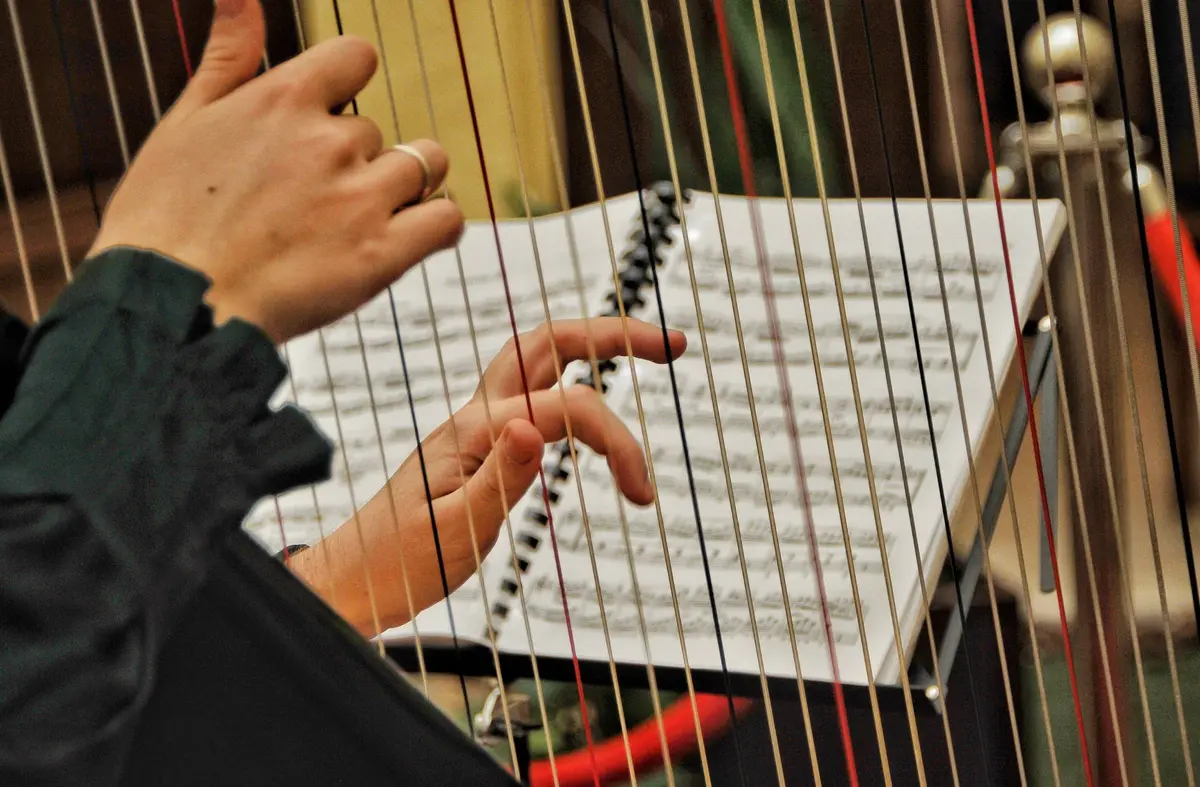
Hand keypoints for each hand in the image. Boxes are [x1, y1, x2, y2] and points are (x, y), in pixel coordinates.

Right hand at [88, 0, 462, 342]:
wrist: (170, 307)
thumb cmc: (165, 218)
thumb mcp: (186, 119)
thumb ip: (228, 56)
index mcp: (284, 98)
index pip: (357, 56)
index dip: (347, 84)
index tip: (327, 117)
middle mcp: (331, 140)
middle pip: (380, 132)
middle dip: (356, 160)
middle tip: (310, 203)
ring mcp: (361, 198)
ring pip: (424, 166)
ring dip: (405, 186)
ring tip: (361, 219)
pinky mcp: (381, 254)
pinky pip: (446, 220)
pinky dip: (438, 225)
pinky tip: (416, 237)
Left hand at [289, 318, 687, 634]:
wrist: (351, 580)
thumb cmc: (395, 565)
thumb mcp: (453, 531)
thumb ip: (498, 477)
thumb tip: (534, 426)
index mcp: (473, 433)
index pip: (565, 408)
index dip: (615, 439)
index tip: (642, 492)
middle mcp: (476, 417)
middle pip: (549, 343)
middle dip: (613, 334)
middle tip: (671, 347)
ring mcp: (476, 427)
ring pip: (539, 360)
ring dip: (593, 347)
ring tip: (646, 352)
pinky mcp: (479, 446)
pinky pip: (532, 395)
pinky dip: (572, 387)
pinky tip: (591, 408)